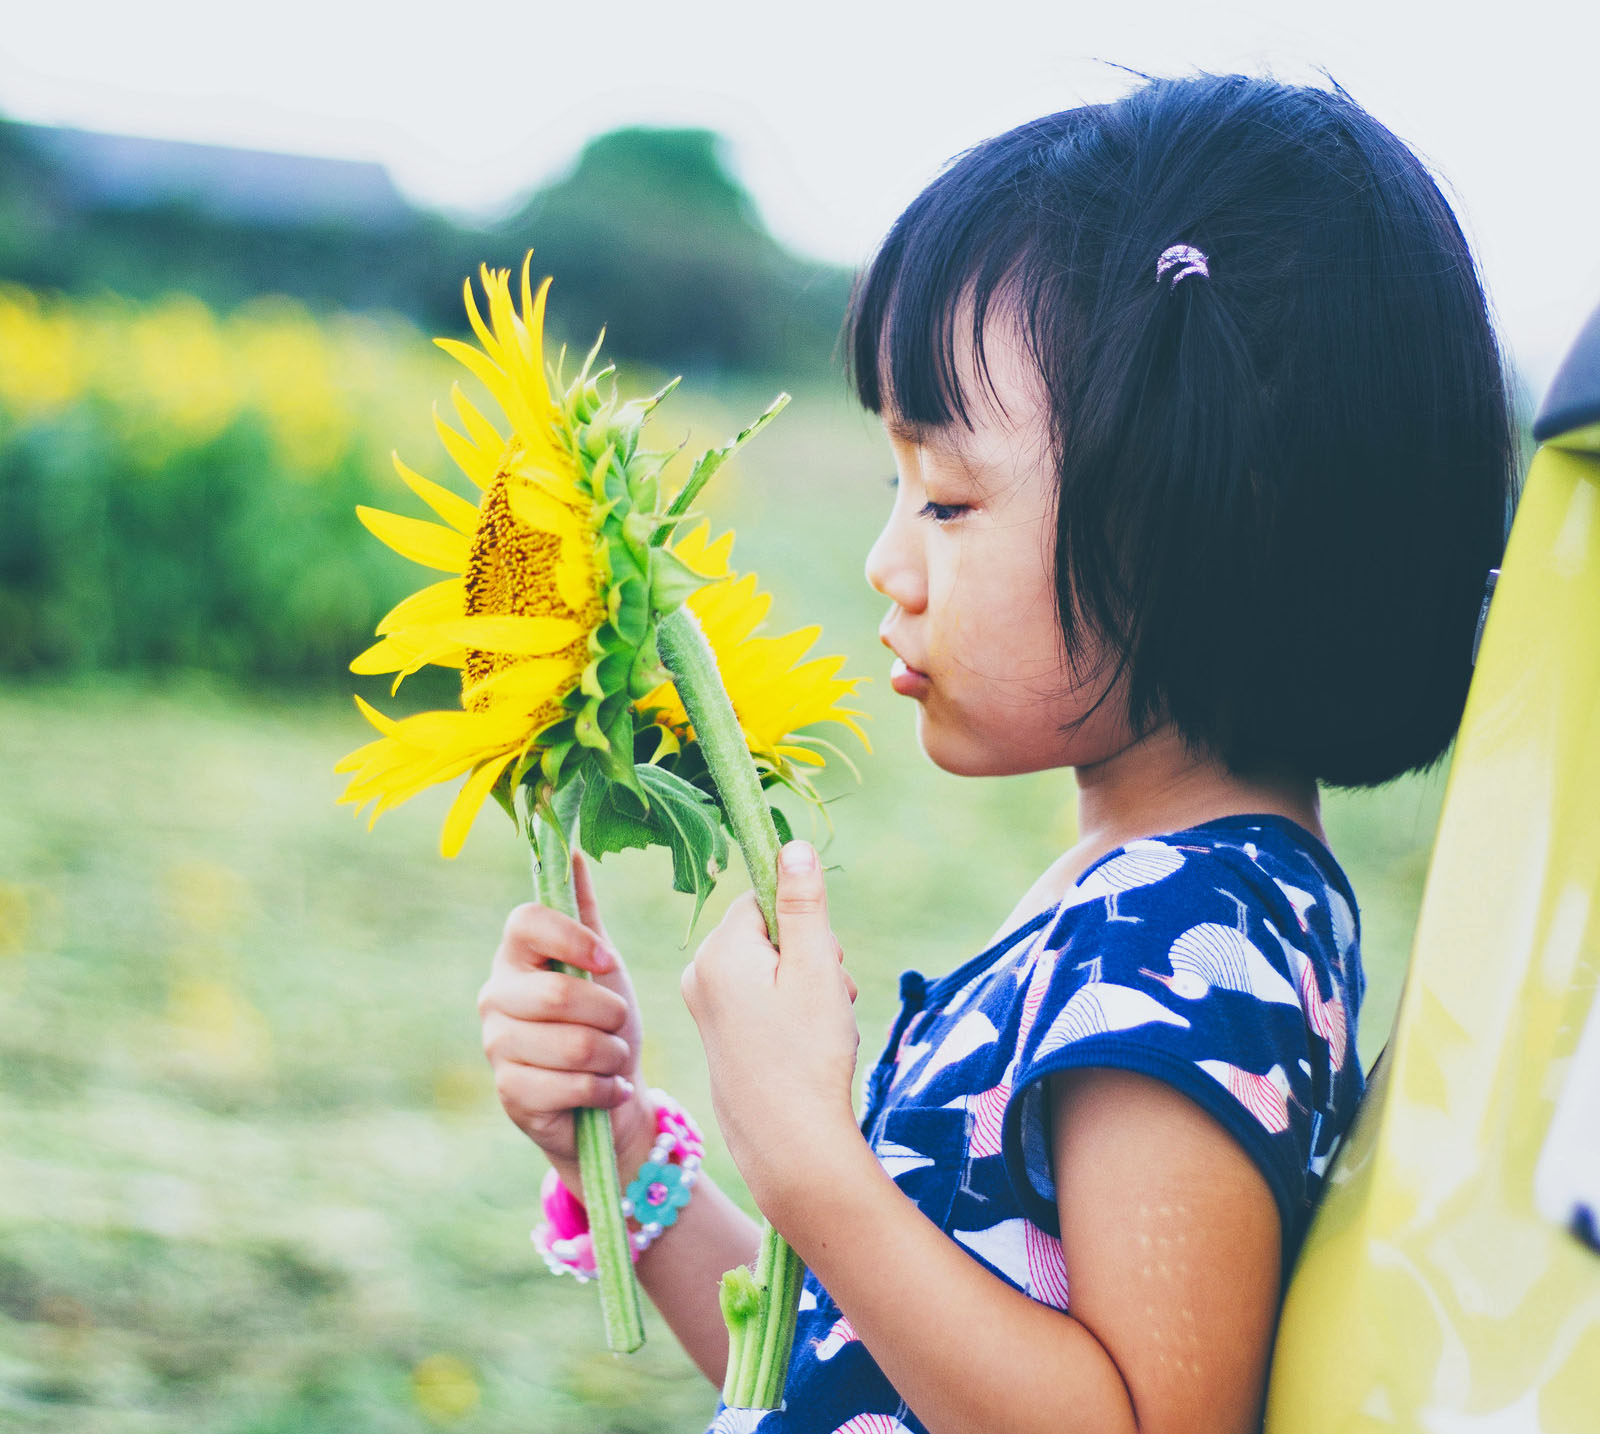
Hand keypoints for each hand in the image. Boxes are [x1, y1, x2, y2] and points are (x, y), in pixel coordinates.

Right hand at [478, 853, 654, 1193]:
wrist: (609, 1097)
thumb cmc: (602, 1023)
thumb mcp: (600, 965)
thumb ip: (584, 914)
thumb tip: (573, 850)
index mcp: (516, 956)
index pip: (525, 922)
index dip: (573, 939)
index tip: (608, 961)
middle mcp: (495, 996)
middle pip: (558, 994)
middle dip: (609, 1014)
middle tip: (619, 1024)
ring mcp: (497, 1046)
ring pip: (572, 1044)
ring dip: (611, 1055)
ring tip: (612, 1058)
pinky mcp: (510, 1092)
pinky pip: (571, 1085)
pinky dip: (605, 1089)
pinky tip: (606, 1089)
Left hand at [681, 840, 860, 1216]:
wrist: (789, 1143)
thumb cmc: (806, 1052)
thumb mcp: (815, 966)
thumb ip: (803, 903)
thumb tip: (791, 845)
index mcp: (719, 950)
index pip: (766, 901)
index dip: (804, 927)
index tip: (820, 964)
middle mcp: (700, 973)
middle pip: (770, 935)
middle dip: (809, 960)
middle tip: (824, 1002)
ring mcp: (706, 1006)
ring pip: (770, 969)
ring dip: (806, 989)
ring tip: (818, 1029)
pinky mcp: (717, 1033)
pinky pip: (760, 1000)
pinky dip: (790, 1014)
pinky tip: (804, 1047)